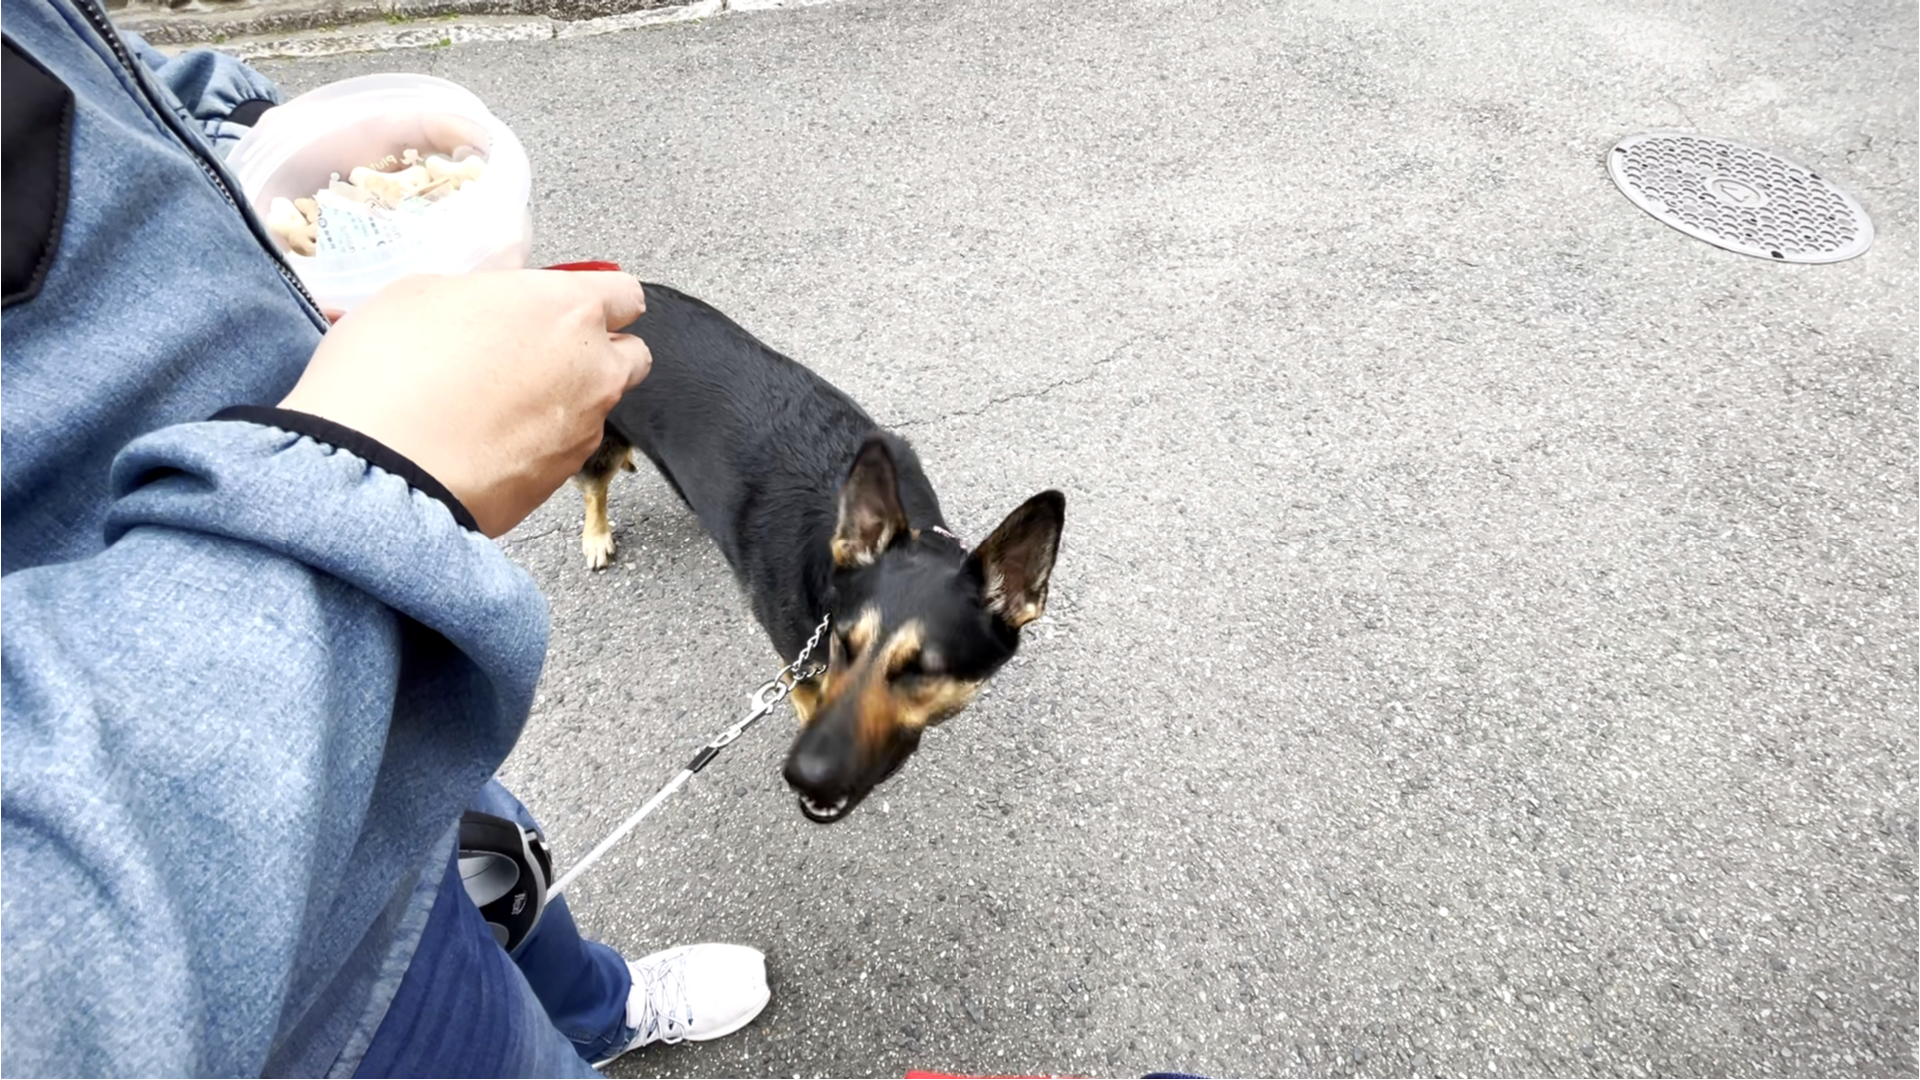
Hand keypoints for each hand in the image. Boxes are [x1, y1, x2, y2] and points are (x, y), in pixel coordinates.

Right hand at [280, 270, 649, 536]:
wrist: (373, 471)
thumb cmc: (388, 374)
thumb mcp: (422, 294)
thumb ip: (483, 291)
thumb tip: (497, 297)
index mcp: (567, 309)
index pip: (624, 292)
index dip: (597, 296)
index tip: (570, 303)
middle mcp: (592, 370)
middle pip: (630, 355)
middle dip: (596, 352)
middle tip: (538, 352)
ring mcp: (582, 431)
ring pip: (594, 407)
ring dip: (561, 401)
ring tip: (493, 403)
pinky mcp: (560, 481)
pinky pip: (562, 451)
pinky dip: (536, 445)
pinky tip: (484, 441)